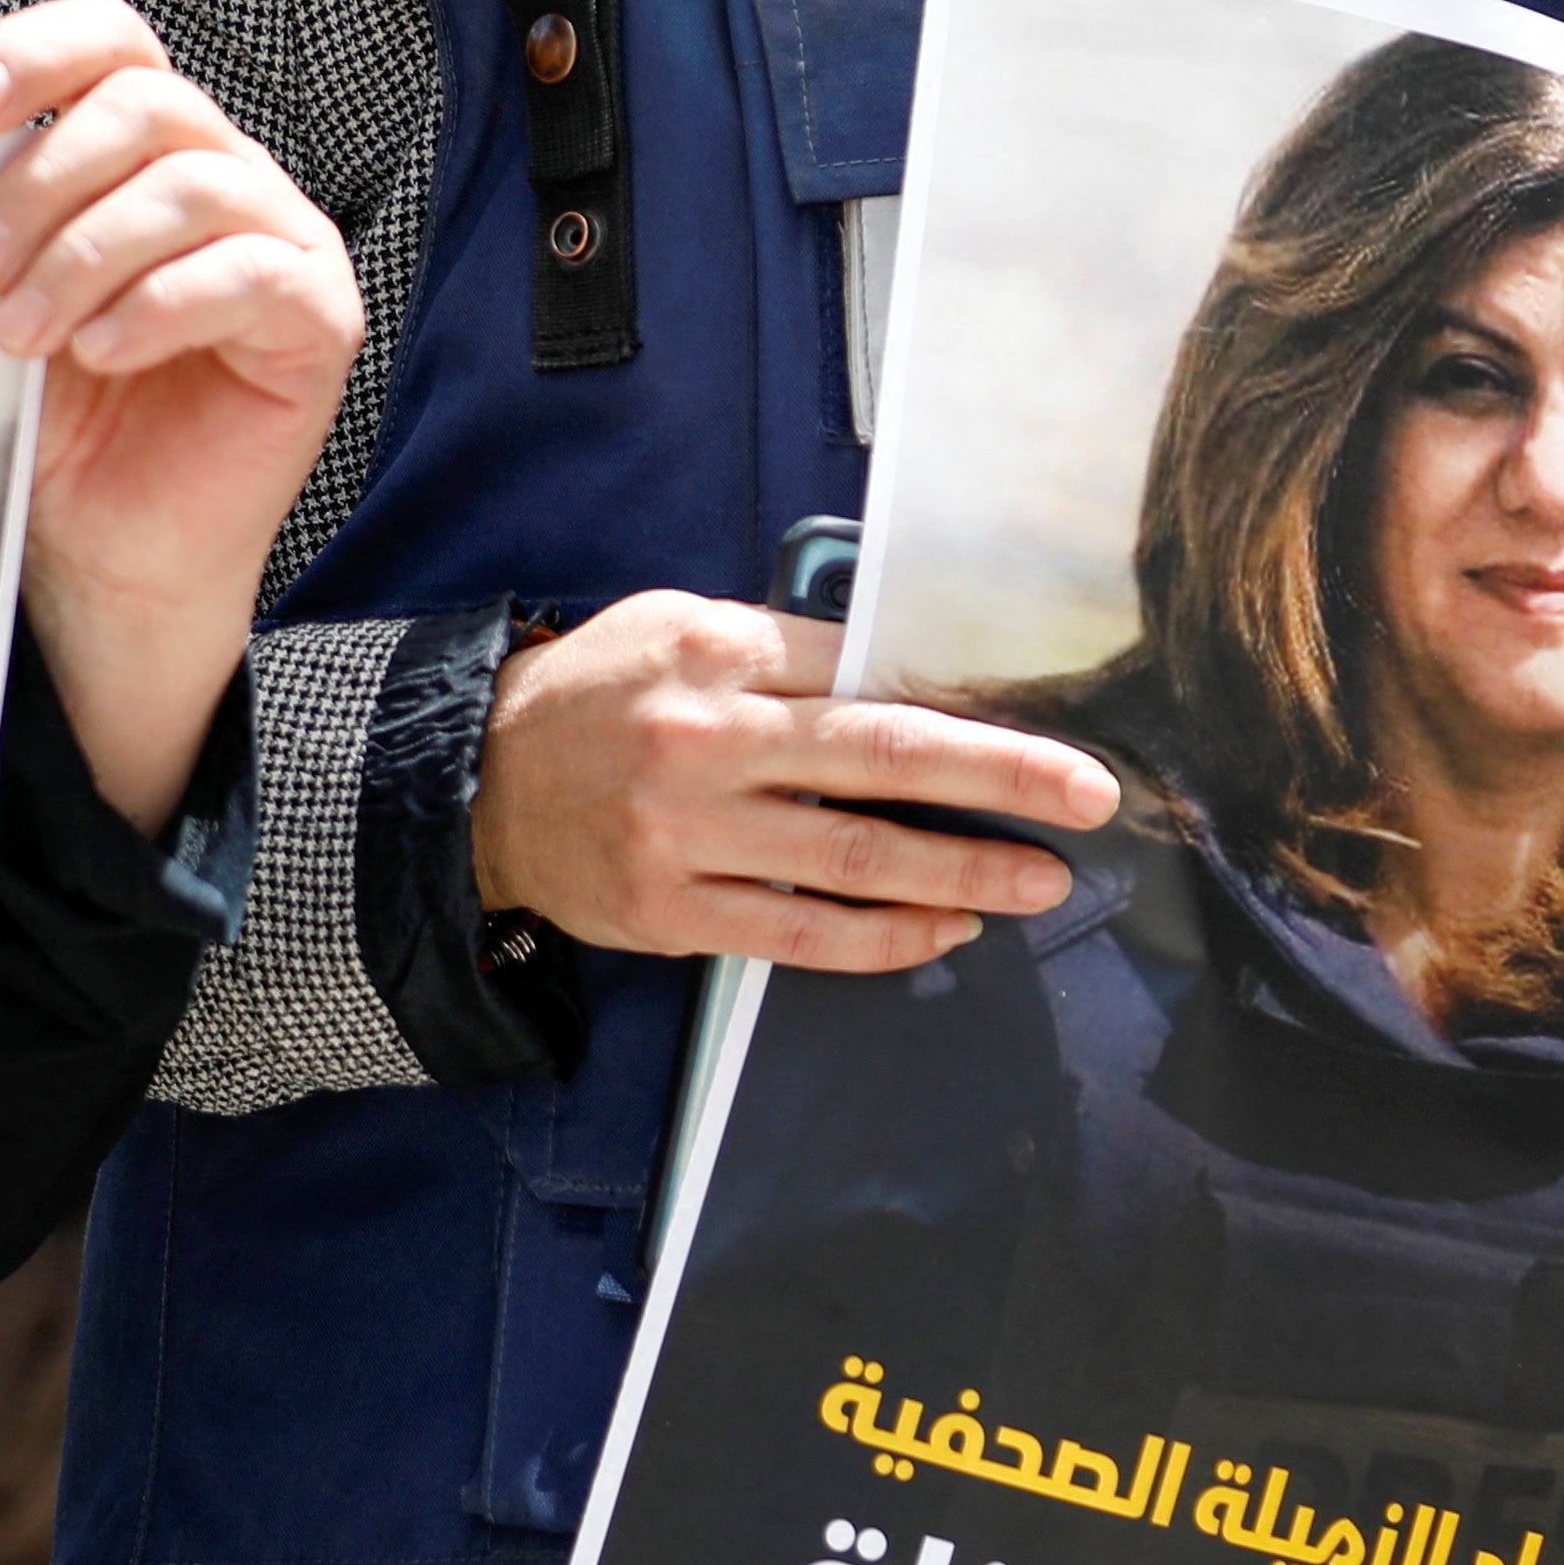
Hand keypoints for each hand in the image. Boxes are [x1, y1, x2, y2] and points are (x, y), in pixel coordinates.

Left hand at [0, 0, 363, 829]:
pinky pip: (249, 275)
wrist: (107, 554)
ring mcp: (285, 242)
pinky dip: (160, 306)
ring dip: (85, 254)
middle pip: (148, 104)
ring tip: (23, 334)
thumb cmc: (53, 422)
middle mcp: (228, 175)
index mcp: (147, 149)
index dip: (42, 50)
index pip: (115, 42)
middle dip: (41, 181)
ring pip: (192, 184)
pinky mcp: (318, 320)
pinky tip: (102, 354)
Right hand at [473, 596, 1120, 971]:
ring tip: (1043, 878)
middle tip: (1092, 795)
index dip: (966, 704)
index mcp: (718, 654)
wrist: (471, 785)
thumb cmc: (597, 695)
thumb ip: (788, 648)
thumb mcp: (678, 627)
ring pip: (854, 860)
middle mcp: (705, 740)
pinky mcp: (673, 911)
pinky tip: (949, 927)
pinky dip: (887, 937)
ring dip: (964, 870)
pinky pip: (802, 934)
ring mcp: (688, 834)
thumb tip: (910, 670)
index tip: (1048, 725)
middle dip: (1002, 776)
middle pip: (881, 757)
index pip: (868, 672)